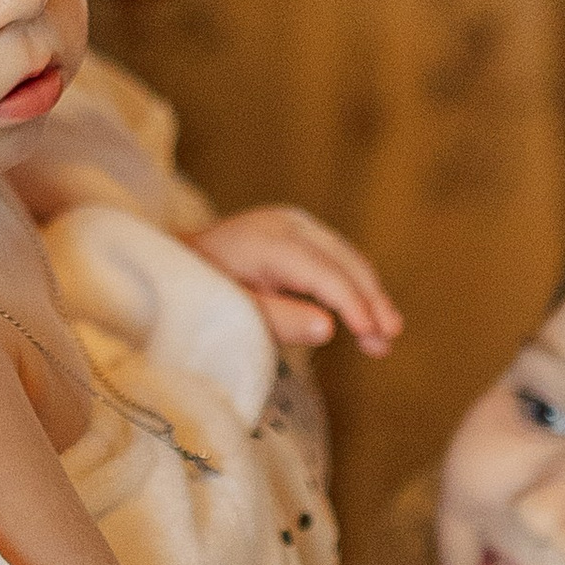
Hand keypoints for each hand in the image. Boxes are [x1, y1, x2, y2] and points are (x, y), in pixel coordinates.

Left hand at [193, 206, 403, 356]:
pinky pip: (336, 260)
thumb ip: (277, 319)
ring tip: (384, 337)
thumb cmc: (199, 291)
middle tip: (388, 339)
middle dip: (370, 301)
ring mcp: (296, 225)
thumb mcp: (230, 311)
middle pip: (343, 262)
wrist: (176, 260)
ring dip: (368, 296)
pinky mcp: (300, 234)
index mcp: (269, 240)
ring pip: (346, 260)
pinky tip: (364, 318)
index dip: (352, 304)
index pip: (324, 273)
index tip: (373, 335)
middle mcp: (288, 224)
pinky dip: (353, 288)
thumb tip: (329, 328)